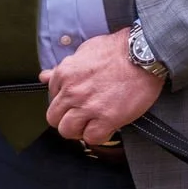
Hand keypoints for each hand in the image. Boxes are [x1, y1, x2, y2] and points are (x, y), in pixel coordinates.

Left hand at [40, 30, 163, 144]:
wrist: (142, 54)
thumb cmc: (116, 50)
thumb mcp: (84, 52)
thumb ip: (63, 68)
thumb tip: (45, 76)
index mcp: (64, 74)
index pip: (51, 99)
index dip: (63, 103)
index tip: (74, 104)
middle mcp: (72, 92)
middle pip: (54, 119)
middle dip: (66, 120)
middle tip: (80, 117)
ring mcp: (88, 106)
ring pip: (68, 131)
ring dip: (79, 130)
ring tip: (91, 124)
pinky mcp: (107, 118)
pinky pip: (92, 138)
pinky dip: (97, 136)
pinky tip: (105, 127)